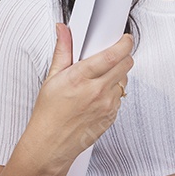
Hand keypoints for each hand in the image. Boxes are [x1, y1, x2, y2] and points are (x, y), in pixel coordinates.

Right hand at [31, 22, 133, 163]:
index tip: (125, 38)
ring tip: (100, 77)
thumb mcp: (52, 78)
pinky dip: (113, 91)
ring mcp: (107, 105)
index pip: (113, 55)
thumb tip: (63, 30)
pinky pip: (120, 96)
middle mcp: (97, 92)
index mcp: (81, 78)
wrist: (50, 145)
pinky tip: (97, 94)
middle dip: (123, 55)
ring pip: (124, 80)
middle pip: (126, 64)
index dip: (124, 43)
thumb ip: (63, 51)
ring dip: (118, 74)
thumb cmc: (48, 114)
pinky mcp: (112, 116)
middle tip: (114, 53)